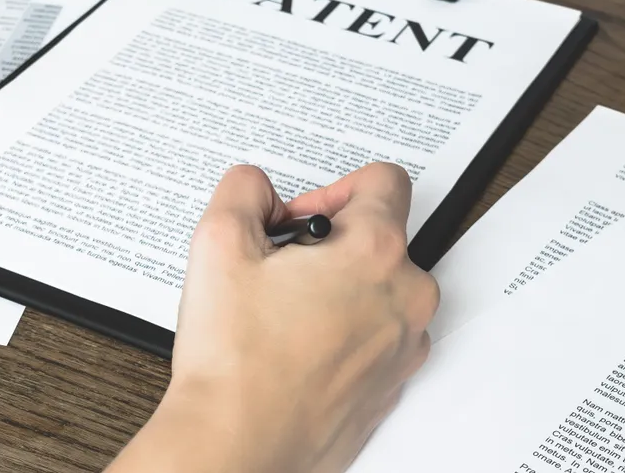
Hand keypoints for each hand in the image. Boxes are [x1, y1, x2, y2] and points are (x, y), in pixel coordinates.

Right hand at [107, 163, 438, 472]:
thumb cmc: (236, 360)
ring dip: (337, 290)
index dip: (331, 189)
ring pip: (378, 292)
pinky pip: (375, 339)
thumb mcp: (218, 241)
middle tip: (278, 269)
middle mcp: (406, 298)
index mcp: (376, 252)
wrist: (236, 442)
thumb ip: (244, 189)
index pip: (383, 181)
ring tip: (280, 314)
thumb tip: (256, 188)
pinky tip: (292, 349)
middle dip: (329, 246)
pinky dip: (341, 335)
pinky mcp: (390, 387)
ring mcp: (403, 348)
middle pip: (380, 239)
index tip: (300, 220)